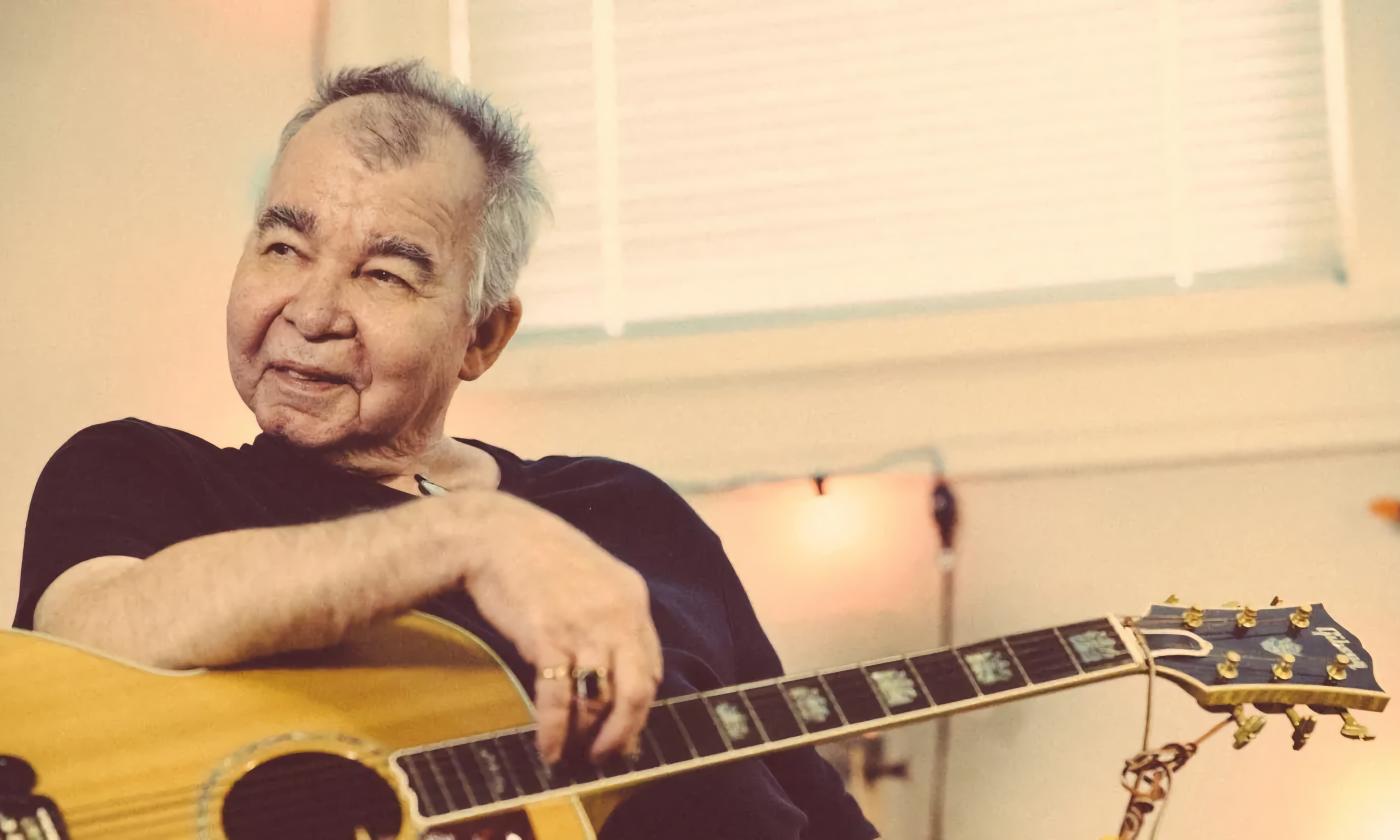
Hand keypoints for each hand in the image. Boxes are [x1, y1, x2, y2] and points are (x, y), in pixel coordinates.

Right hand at [456, 492, 662, 764]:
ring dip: (586, 737)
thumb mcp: (593, 577)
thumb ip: (612, 616)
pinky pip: (559, 700)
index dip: (640, 705)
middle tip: (607, 756)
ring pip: (599, 701)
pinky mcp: (548, 638)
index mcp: (633, 599)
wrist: (495, 534)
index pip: (652, 667)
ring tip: (573, 755)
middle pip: (637, 692)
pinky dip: (555, 731)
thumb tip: (614, 667)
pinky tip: (549, 748)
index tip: (626, 728)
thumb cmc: (539, 557)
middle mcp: (617, 615)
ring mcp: (584, 627)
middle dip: (623, 734)